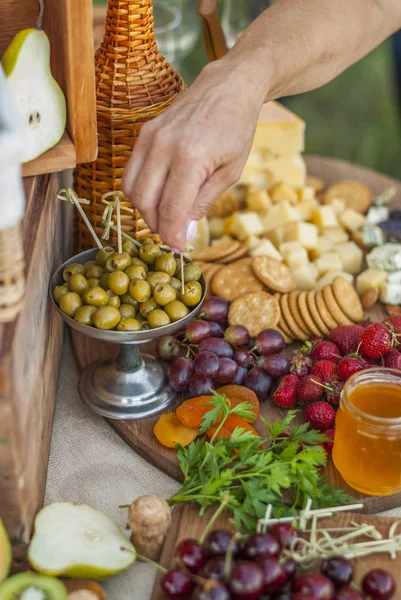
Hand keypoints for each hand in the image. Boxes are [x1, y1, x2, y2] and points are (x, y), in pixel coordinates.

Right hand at [121, 57, 266, 249]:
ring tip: (166, 215)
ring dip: (145, 209)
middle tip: (173, 233)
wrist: (228, 86)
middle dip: (157, 225)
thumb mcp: (230, 172)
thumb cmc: (236, 128)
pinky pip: (131, 171)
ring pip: (131, 188)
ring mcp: (149, 137)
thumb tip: (183, 229)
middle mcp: (164, 146)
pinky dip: (140, 190)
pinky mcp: (143, 132)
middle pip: (145, 201)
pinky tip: (159, 194)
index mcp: (191, 158)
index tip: (176, 249)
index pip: (171, 209)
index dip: (172, 235)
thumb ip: (204, 202)